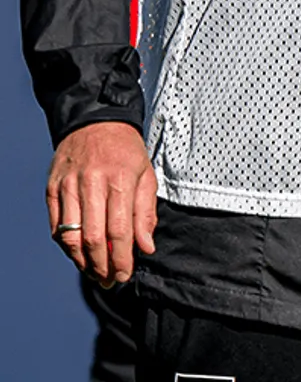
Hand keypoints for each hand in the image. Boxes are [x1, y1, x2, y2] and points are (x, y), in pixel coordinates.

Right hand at [47, 121, 157, 286]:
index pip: (120, 230)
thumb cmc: (126, 151)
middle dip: (102, 266)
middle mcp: (92, 184)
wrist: (95, 122)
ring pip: (70, 236)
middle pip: (93, 237)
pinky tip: (78, 255)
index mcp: (121, 181)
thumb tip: (146, 247)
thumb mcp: (147, 175)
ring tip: (94, 274)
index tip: (125, 275)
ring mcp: (68, 187)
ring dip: (81, 261)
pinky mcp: (52, 189)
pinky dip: (66, 246)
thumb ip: (146, 213)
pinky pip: (55, 226)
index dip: (122, 258)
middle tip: (109, 281)